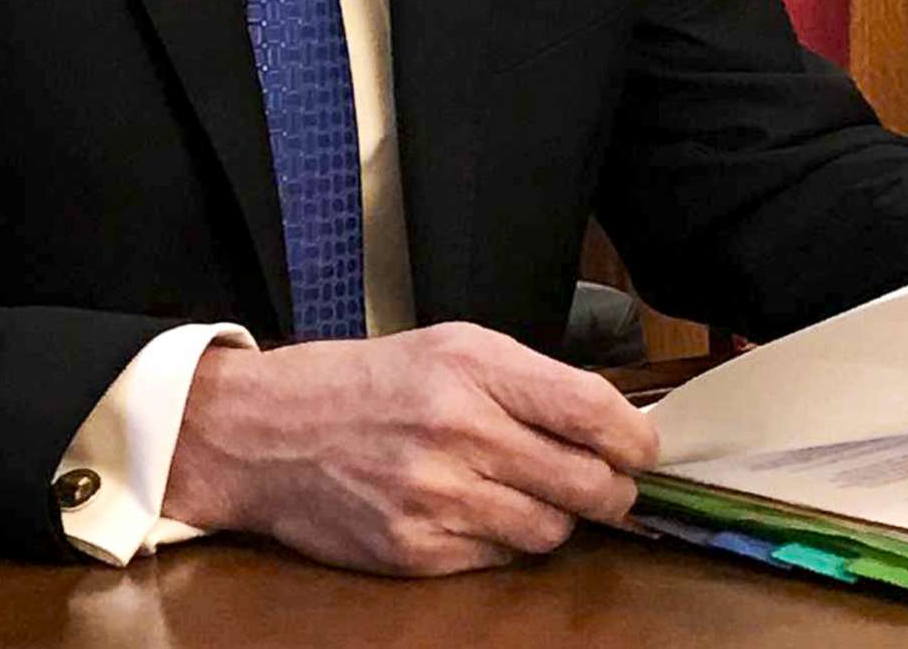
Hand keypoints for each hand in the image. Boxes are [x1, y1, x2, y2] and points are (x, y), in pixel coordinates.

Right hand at [162, 321, 660, 575]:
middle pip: (587, 484)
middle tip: (608, 485)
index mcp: (473, 367)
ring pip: (550, 531)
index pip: (592, 411)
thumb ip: (529, 380)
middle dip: (612, 489)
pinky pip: (500, 560)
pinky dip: (505, 542)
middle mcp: (458, 432)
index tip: (643, 450)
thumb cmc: (364, 383)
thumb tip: (610, 422)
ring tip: (532, 494)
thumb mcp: (451, 347)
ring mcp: (435, 498)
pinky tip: (479, 513)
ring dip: (557, 519)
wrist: (263, 432)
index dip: (635, 439)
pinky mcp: (415, 551)